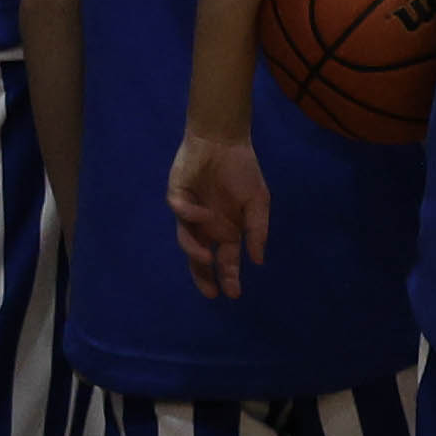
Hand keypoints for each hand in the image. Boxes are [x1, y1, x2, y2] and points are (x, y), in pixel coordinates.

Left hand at [167, 130, 269, 301]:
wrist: (223, 141)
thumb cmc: (242, 171)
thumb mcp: (258, 202)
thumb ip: (257, 230)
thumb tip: (258, 260)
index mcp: (226, 230)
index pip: (226, 259)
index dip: (229, 277)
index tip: (234, 294)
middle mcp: (206, 226)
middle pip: (201, 257)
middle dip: (204, 276)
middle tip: (211, 293)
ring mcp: (189, 213)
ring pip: (186, 239)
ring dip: (195, 250)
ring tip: (206, 258)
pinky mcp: (177, 196)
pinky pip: (180, 211)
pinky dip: (191, 216)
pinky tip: (206, 214)